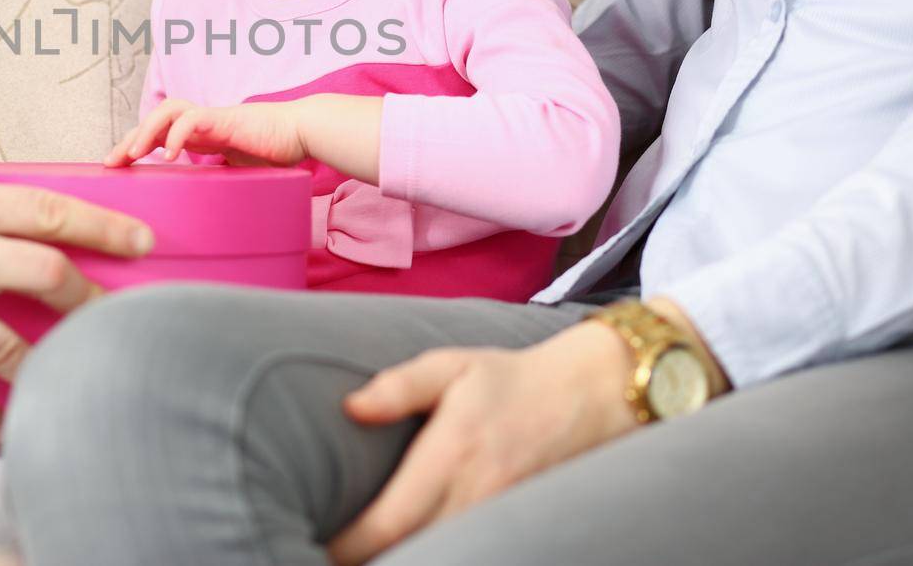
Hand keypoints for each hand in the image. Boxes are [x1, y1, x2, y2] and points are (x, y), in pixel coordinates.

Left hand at [102, 97, 309, 167]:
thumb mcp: (239, 176)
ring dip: (145, 130)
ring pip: (168, 110)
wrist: (303, 133)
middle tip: (111, 162)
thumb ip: (220, 186)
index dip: (137, 146)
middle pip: (155, 120)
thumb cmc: (276, 154)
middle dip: (130, 139)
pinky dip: (175, 133)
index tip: (118, 167)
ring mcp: (213, 118)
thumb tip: (207, 219)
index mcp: (202, 135)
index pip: (160, 133)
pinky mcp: (225, 119)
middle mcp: (202, 124)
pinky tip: (168, 153)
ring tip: (133, 154)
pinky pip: (192, 118)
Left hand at [327, 321, 639, 565]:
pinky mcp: (520, 529)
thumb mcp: (451, 365)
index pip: (391, 520)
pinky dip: (444, 555)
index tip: (322, 545)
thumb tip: (350, 408)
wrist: (590, 396)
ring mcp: (502, 517)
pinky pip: (475, 553)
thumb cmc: (508, 379)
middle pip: (414, 552)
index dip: (351, 544)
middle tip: (329, 554)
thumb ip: (400, 386)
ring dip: (408, 557)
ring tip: (366, 554)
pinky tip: (418, 549)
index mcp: (451, 453)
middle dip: (371, 559)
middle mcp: (477, 494)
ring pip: (446, 556)